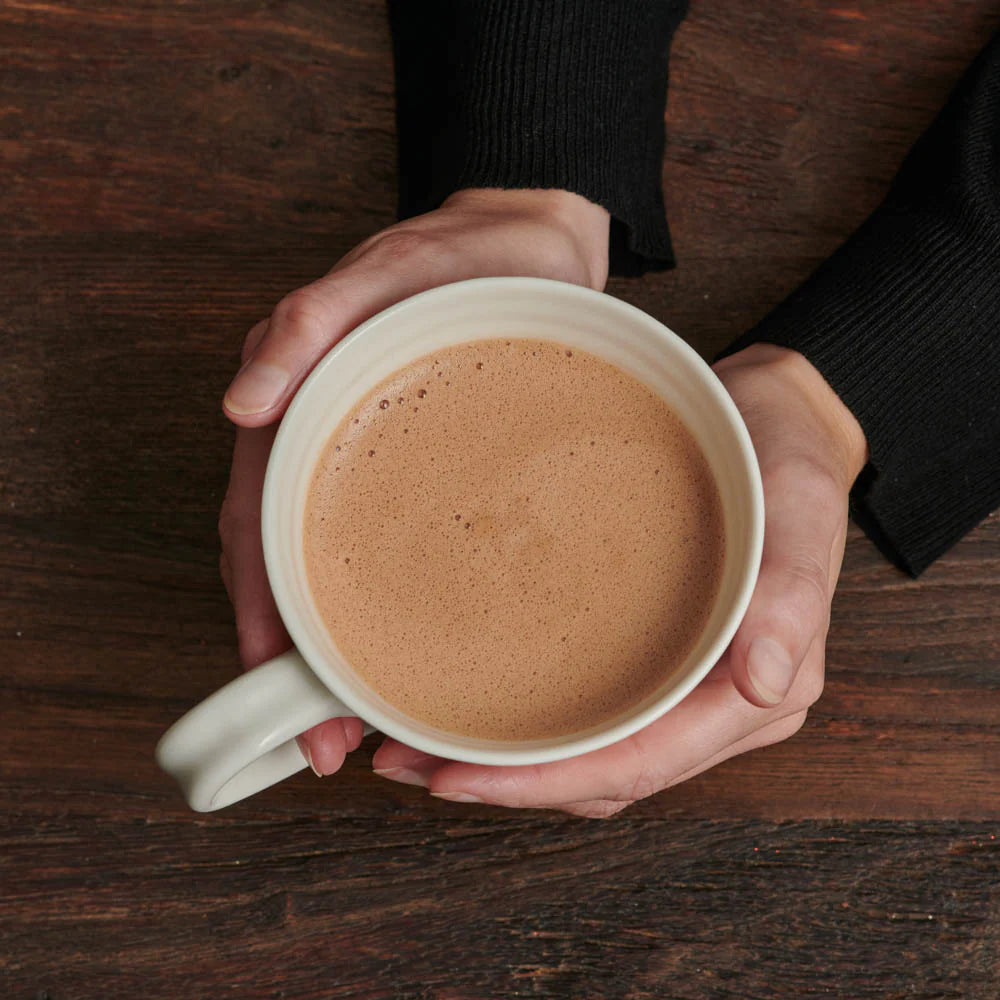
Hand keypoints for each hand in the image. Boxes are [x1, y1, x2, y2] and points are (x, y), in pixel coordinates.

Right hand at [217, 188, 610, 776]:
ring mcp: (374, 465)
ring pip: (332, 572)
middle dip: (297, 661)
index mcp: (301, 410)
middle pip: (287, 570)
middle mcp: (326, 447)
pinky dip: (386, 610)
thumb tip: (241, 403)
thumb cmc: (466, 256)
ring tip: (361, 724)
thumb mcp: (394, 271)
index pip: (255, 529)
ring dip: (336, 650)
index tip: (280, 693)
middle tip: (328, 743)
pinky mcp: (426, 476)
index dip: (261, 616)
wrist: (535, 249)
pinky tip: (408, 653)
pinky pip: (390, 551)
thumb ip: (315, 320)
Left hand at [373, 344, 868, 815]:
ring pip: (594, 753)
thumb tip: (766, 683)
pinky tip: (481, 702)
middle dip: (508, 782)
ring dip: (513, 763)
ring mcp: (689, 684)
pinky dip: (536, 721)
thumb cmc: (783, 454)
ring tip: (420, 745)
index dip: (549, 783)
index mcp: (763, 688)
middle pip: (606, 775)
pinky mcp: (660, 656)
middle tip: (409, 763)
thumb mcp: (799, 501)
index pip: (643, 763)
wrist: (772, 416)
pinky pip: (594, 711)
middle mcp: (722, 703)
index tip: (461, 779)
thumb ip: (792, 591)